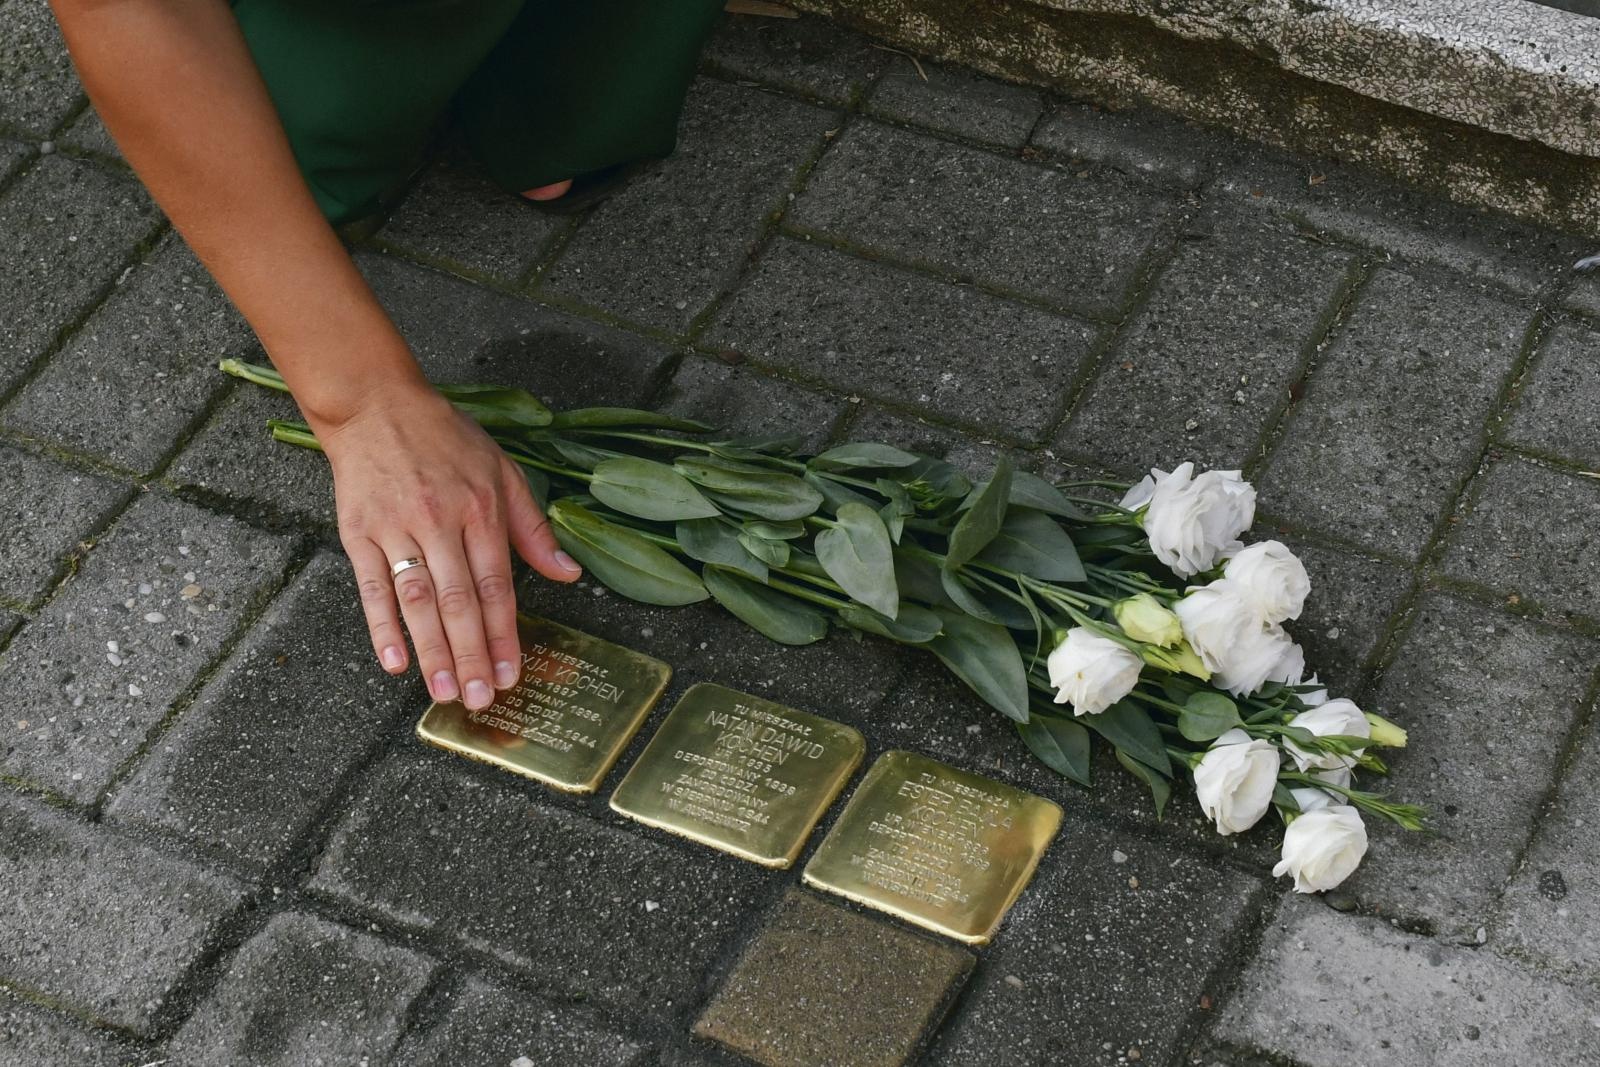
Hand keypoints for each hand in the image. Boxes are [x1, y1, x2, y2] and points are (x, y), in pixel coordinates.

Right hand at [319, 380, 581, 708]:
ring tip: (445, 692)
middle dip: (472, 655)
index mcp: (481, 509)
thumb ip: (533, 528)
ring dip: (432, 651)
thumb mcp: (503, 471)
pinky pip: (371, 587)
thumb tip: (568, 574)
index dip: (505, 634)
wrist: (376, 405)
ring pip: (418, 601)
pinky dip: (381, 627)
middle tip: (481, 699)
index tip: (512, 674)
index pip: (497, 585)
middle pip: (459, 601)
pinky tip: (395, 661)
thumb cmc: (445, 439)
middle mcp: (439, 521)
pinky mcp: (357, 532)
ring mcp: (396, 528)